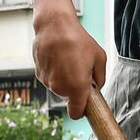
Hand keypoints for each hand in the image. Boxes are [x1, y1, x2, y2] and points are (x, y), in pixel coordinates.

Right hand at [32, 5, 106, 119]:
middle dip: (75, 89)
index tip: (85, 103)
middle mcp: (60, 88)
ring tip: (68, 59)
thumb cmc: (78, 40)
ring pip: (59, 88)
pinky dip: (55, 72)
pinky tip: (58, 57)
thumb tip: (96, 86)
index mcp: (77, 88)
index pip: (76, 114)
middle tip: (80, 70)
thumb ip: (100, 78)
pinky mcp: (38, 73)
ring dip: (64, 79)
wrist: (54, 25)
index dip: (81, 110)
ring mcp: (47, 81)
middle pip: (68, 98)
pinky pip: (50, 79)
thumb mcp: (99, 58)